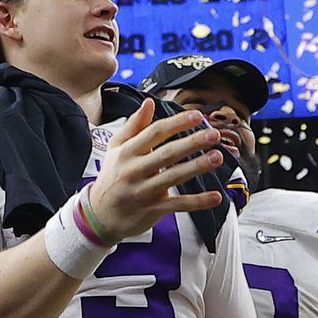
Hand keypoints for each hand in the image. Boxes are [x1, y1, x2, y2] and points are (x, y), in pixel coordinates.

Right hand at [88, 107, 226, 237]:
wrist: (100, 215)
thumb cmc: (113, 176)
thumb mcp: (117, 148)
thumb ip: (134, 125)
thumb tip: (149, 102)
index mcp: (127, 152)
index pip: (155, 133)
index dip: (177, 123)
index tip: (197, 116)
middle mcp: (135, 170)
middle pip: (168, 153)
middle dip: (192, 142)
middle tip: (214, 134)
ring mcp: (145, 191)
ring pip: (174, 177)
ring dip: (198, 166)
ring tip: (217, 156)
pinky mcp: (153, 209)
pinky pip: (179, 204)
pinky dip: (198, 202)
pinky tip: (216, 197)